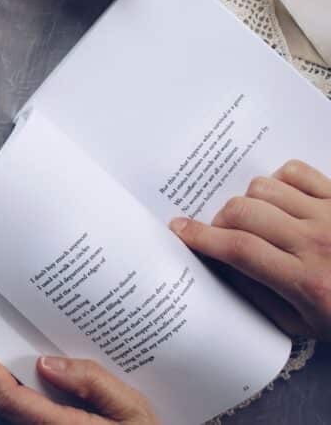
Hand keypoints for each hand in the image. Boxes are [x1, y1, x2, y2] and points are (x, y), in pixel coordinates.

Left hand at [0, 349, 157, 423]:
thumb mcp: (133, 409)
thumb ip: (93, 383)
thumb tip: (47, 362)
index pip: (8, 398)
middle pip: (6, 400)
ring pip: (17, 407)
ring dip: (13, 377)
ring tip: (21, 345)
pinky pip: (32, 411)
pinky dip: (30, 389)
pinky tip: (44, 372)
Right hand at [170, 160, 330, 340]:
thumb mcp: (301, 325)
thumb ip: (256, 295)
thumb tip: (216, 264)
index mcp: (306, 282)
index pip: (238, 249)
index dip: (200, 236)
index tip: (179, 230)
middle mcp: (318, 243)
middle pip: (243, 212)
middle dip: (219, 221)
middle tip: (221, 234)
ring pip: (263, 188)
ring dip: (249, 203)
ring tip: (256, 221)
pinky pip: (295, 171)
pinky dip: (278, 182)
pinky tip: (281, 202)